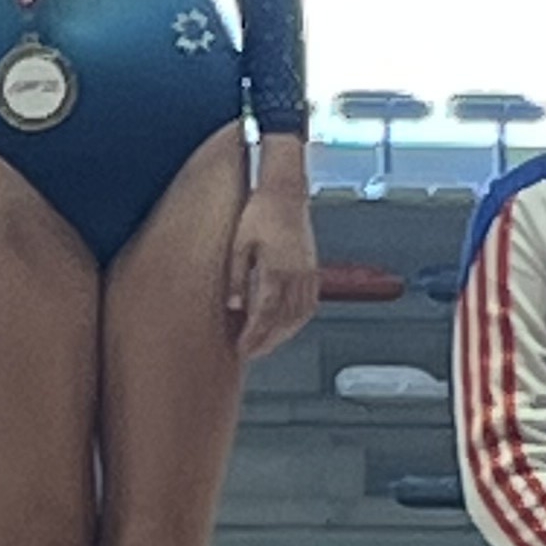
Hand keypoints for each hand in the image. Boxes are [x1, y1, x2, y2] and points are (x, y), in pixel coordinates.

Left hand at [227, 177, 317, 357]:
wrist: (286, 192)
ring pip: (299, 315)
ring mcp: (308, 273)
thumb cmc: (260, 212)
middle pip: (283, 320)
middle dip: (267, 341)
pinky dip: (298, 320)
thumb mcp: (239, 244)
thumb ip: (236, 278)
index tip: (241, 348)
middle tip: (251, 354)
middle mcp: (297, 275)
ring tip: (266, 345)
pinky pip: (310, 304)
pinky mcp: (313, 269)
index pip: (265, 314)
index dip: (253, 336)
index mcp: (276, 270)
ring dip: (283, 334)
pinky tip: (287, 325)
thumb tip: (233, 306)